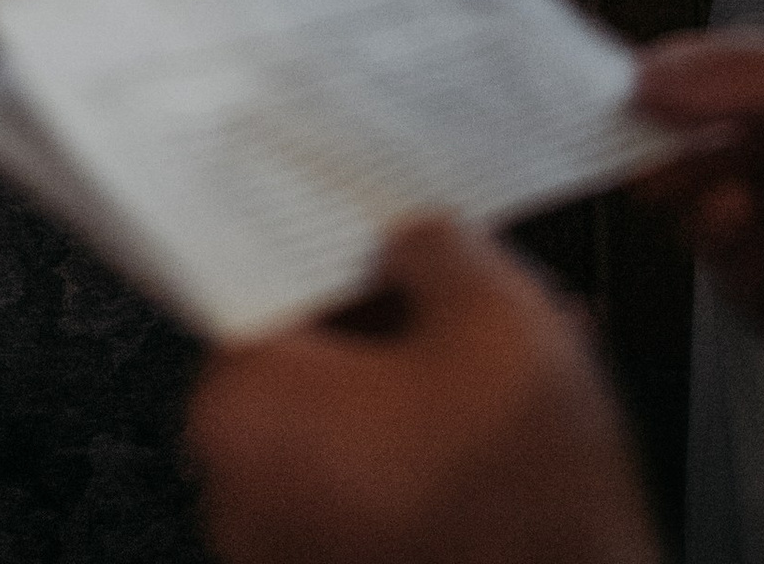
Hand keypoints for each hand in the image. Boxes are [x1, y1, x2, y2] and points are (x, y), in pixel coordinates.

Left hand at [189, 217, 656, 563]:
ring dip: (430, 393)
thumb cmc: (524, 507)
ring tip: (520, 374)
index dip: (348, 248)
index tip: (391, 232)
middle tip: (476, 303)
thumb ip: (434, 247)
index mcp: (246, 408)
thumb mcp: (497, 315)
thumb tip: (411, 243)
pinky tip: (511, 443)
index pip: (270, 282)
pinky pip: (376, 494)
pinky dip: (432, 461)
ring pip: (358, 430)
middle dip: (403, 322)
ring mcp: (287, 557)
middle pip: (317, 359)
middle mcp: (240, 495)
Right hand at [632, 33, 763, 423]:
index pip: (710, 87)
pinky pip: (741, 294)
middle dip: (661, 152)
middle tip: (636, 154)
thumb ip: (749, 70)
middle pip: (693, 156)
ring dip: (697, 206)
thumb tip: (640, 71)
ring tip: (724, 199)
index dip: (656, 88)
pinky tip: (750, 242)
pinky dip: (732, 266)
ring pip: (707, 225)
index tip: (601, 91)